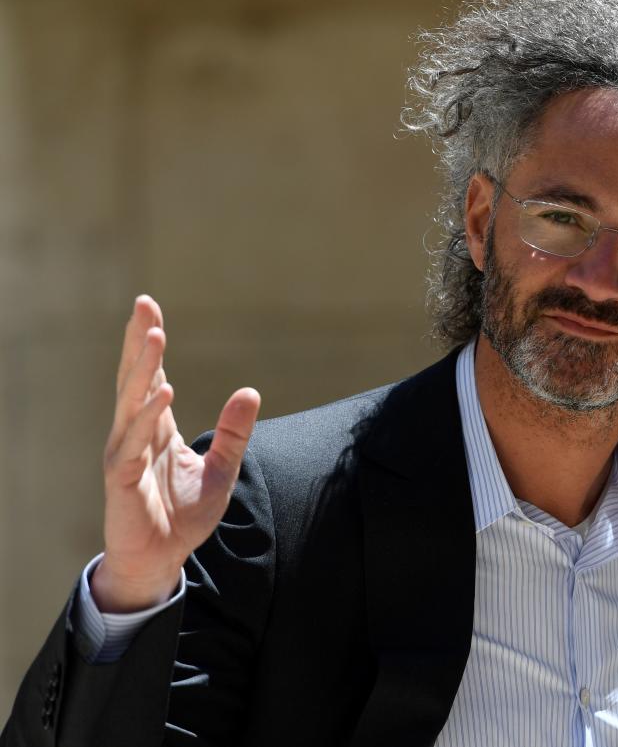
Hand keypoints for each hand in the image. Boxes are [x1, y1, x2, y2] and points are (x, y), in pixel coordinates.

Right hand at [91, 295, 260, 612]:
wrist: (162, 560)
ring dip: (143, 369)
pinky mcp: (122, 479)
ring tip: (154, 336)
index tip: (150, 309)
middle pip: (136, 379)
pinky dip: (147, 416)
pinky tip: (162, 392)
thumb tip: (250, 391)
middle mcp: (135, 434)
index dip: (151, 345)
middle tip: (143, 303)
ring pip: (131, 402)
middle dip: (138, 341)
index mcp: (155, 428)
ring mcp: (125, 454)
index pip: (152, 377)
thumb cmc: (184, 515)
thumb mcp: (222, 469)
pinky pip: (133, 442)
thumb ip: (234, 433)